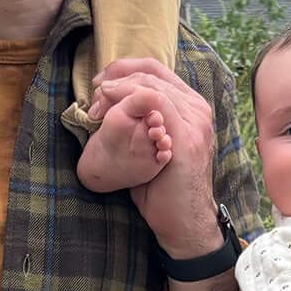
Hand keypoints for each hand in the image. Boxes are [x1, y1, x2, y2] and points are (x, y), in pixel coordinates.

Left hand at [88, 58, 217, 261]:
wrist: (183, 221)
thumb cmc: (163, 188)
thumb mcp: (153, 147)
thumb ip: (144, 123)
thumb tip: (114, 105)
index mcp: (191, 107)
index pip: (155, 69)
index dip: (122, 69)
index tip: (98, 86)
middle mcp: (197, 109)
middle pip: (150, 72)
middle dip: (114, 79)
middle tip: (93, 99)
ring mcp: (195, 122)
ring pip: (150, 84)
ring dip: (116, 91)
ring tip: (96, 109)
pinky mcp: (186, 137)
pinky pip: (156, 102)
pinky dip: (128, 100)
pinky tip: (108, 113)